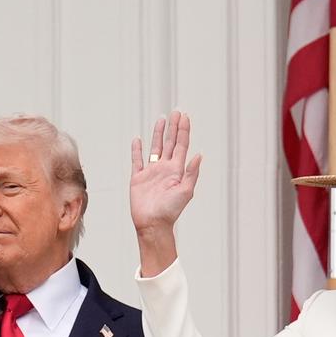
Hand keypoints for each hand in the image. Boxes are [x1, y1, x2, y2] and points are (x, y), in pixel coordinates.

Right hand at [130, 110, 205, 231]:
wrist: (152, 224)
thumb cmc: (170, 211)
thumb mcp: (186, 191)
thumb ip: (191, 173)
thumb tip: (198, 155)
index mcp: (177, 170)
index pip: (181, 145)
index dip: (183, 131)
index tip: (184, 117)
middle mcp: (165, 168)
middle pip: (170, 143)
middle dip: (173, 127)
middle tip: (176, 112)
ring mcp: (151, 172)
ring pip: (155, 148)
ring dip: (158, 134)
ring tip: (161, 119)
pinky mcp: (138, 178)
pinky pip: (137, 160)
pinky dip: (137, 150)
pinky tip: (138, 140)